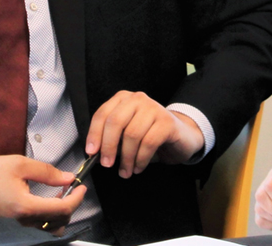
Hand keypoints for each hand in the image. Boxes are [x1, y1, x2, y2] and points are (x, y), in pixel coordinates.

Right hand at [0, 155, 84, 230]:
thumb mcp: (21, 165)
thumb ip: (48, 172)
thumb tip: (69, 178)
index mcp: (25, 208)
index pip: (61, 210)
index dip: (76, 198)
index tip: (82, 185)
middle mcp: (21, 224)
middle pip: (57, 224)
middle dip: (70, 206)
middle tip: (72, 188)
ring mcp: (16, 229)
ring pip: (48, 230)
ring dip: (59, 215)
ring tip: (60, 195)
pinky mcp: (11, 229)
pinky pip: (36, 230)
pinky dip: (47, 219)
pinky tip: (46, 203)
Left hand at [86, 91, 203, 177]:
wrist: (180, 135)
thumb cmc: (148, 135)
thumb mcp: (126, 133)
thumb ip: (111, 137)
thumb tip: (94, 152)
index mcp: (124, 99)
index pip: (103, 114)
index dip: (94, 134)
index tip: (91, 152)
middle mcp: (139, 99)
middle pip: (116, 122)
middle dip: (108, 147)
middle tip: (107, 164)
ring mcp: (154, 108)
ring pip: (132, 134)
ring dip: (126, 158)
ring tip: (126, 171)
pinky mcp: (167, 122)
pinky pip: (148, 143)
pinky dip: (141, 160)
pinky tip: (139, 167)